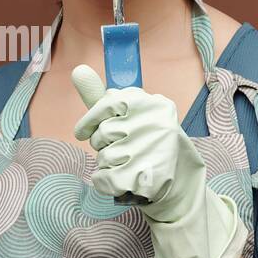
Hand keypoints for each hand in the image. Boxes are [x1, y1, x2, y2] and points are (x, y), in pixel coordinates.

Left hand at [71, 64, 246, 257]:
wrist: (180, 189)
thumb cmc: (147, 147)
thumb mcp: (130, 118)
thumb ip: (101, 97)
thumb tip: (77, 69)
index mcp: (155, 104)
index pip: (107, 102)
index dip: (90, 121)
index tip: (82, 131)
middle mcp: (157, 124)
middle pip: (102, 134)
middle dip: (103, 145)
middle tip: (125, 152)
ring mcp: (154, 151)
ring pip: (102, 157)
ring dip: (107, 165)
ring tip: (129, 166)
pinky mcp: (146, 178)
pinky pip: (102, 178)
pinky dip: (104, 183)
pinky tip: (121, 182)